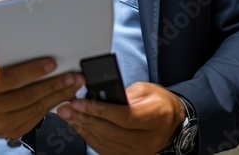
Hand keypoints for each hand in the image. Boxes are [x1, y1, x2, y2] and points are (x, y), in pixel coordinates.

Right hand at [0, 52, 84, 139]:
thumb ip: (9, 59)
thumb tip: (39, 50)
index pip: (10, 78)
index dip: (33, 71)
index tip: (52, 63)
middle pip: (28, 96)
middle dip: (55, 84)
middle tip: (73, 75)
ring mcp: (1, 123)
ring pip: (36, 109)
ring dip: (59, 96)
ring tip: (74, 84)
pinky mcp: (11, 132)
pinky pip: (36, 118)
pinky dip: (52, 106)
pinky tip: (63, 97)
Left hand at [56, 82, 185, 154]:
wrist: (172, 124)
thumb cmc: (159, 103)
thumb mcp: (146, 89)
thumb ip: (124, 93)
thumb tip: (99, 97)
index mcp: (153, 117)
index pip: (122, 116)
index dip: (98, 110)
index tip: (78, 102)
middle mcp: (146, 140)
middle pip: (110, 132)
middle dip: (84, 119)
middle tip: (66, 108)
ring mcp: (138, 153)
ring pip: (105, 143)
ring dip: (83, 129)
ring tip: (68, 117)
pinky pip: (105, 151)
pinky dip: (90, 139)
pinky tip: (80, 128)